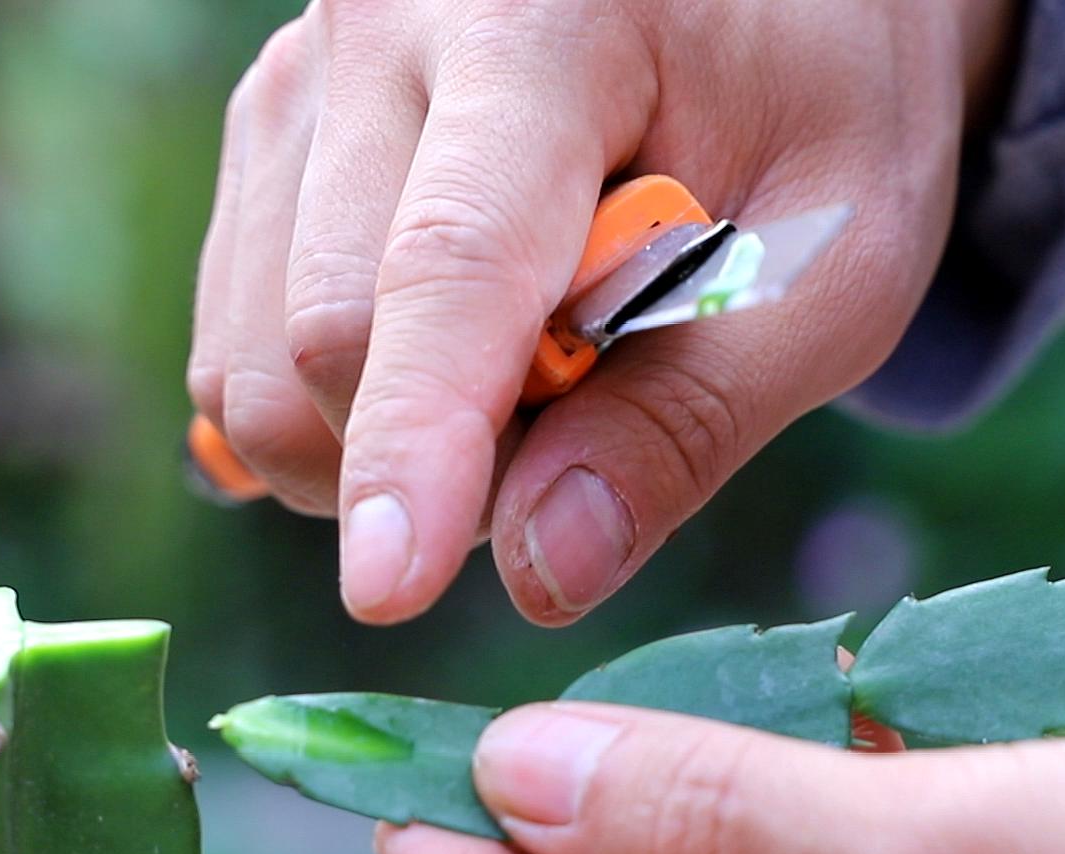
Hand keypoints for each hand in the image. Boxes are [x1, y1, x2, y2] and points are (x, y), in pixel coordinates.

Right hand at [186, 0, 1014, 624]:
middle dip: (435, 457)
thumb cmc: (813, 105)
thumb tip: (541, 572)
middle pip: (322, 335)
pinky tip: (437, 355)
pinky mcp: (262, 137)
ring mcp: (296, 81)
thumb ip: (690, 420)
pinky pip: (234, 343)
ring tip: (518, 373)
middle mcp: (380, 26)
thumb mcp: (829, 264)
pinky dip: (331, 407)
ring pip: (251, 361)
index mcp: (546, 19)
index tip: (390, 586)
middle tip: (579, 420)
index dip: (417, 437)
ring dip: (375, 442)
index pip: (450, 261)